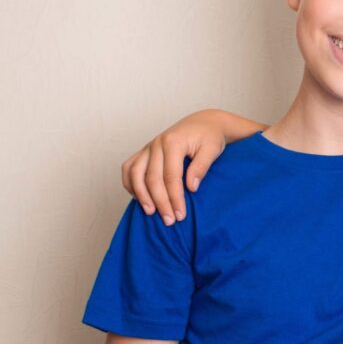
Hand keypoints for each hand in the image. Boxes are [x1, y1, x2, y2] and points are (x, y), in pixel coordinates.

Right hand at [120, 110, 229, 224]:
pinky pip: (129, 168)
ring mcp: (148, 147)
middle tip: (169, 220)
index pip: (171, 176)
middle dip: (159, 202)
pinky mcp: (144, 151)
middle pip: (151, 178)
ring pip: (135, 173)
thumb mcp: (212, 149)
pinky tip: (139, 198)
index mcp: (173, 142)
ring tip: (150, 212)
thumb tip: (190, 187)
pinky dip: (130, 183)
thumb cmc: (210, 137)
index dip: (174, 198)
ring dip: (141, 195)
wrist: (203, 123)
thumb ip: (201, 167)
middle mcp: (156, 144)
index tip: (180, 215)